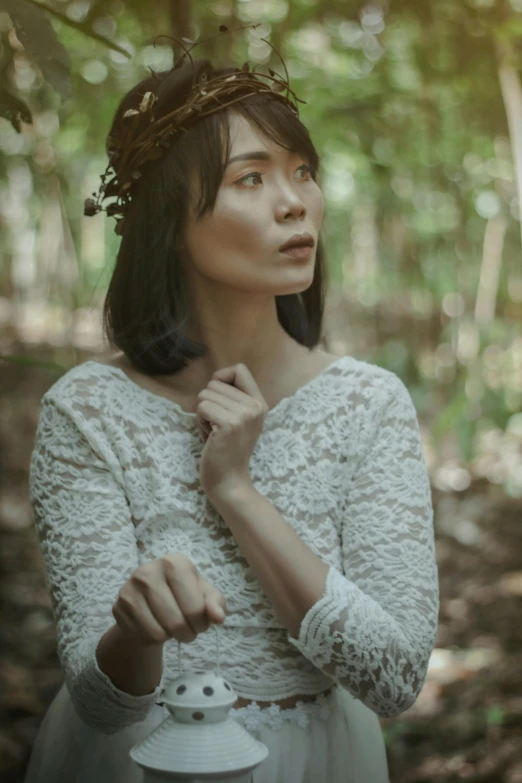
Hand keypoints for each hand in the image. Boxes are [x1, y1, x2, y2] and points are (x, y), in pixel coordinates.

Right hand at [112, 552, 226, 645]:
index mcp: (174, 562)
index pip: (195, 608)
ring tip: (172, 628)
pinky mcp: (118, 606)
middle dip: (187, 634)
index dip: (202, 623)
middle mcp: (149, 570)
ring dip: (170, 638)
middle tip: (187, 630)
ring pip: (158, 633)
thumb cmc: (184, 593)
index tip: (200, 622)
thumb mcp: (204, 594)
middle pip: (176, 622)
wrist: (151, 599)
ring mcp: (130, 588)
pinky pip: (142, 637)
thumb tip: (218, 617)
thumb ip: (216, 604)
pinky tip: (154, 626)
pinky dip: (152, 639)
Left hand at [196, 363, 267, 498]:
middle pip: (215, 382)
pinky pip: (202, 407)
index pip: (239, 369)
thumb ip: (233, 399)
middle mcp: (256, 406)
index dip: (221, 378)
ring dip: (202, 413)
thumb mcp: (238, 419)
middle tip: (216, 425)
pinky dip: (199, 421)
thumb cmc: (226, 450)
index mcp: (260, 403)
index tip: (218, 398)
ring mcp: (244, 414)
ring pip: (205, 394)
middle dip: (208, 402)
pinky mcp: (229, 424)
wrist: (229, 482)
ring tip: (213, 432)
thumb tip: (215, 379)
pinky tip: (210, 437)